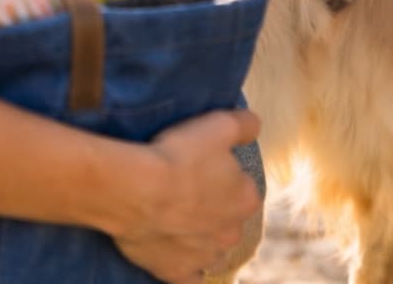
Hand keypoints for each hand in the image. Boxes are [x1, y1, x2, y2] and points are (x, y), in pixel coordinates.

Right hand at [113, 108, 262, 283]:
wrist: (137, 190)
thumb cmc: (180, 155)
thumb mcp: (219, 124)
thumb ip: (244, 124)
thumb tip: (255, 125)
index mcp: (246, 199)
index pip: (244, 188)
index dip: (225, 176)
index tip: (204, 166)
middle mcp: (231, 233)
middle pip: (228, 220)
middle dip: (213, 209)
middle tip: (186, 190)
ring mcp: (205, 257)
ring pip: (210, 249)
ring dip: (199, 237)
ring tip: (175, 217)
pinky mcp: (177, 274)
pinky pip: (187, 275)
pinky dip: (183, 266)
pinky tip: (173, 251)